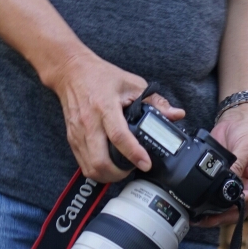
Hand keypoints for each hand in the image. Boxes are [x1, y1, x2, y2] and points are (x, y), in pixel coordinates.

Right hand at [44, 50, 176, 181]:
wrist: (71, 72)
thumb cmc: (101, 76)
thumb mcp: (132, 83)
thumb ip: (155, 101)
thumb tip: (176, 114)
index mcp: (105, 107)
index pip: (119, 136)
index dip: (134, 153)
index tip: (146, 164)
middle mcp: (89, 122)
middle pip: (99, 160)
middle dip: (118, 174)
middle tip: (132, 170)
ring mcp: (77, 133)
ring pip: (89, 167)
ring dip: (107, 175)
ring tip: (122, 171)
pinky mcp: (71, 138)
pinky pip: (82, 163)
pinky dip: (96, 170)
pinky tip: (108, 166)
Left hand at [197, 103, 247, 226]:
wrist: (237, 120)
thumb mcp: (247, 146)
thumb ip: (238, 165)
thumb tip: (226, 181)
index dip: (243, 205)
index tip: (230, 204)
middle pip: (236, 211)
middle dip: (221, 217)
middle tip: (205, 219)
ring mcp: (232, 187)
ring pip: (223, 209)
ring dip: (210, 213)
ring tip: (195, 216)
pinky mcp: (218, 183)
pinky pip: (211, 197)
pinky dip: (203, 203)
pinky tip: (192, 205)